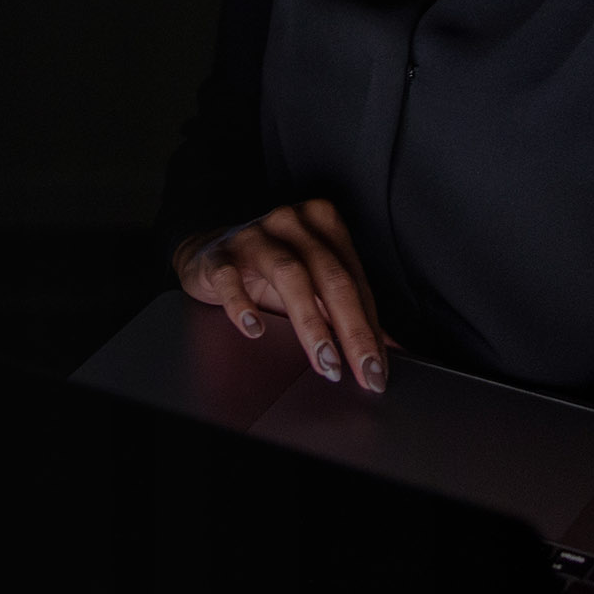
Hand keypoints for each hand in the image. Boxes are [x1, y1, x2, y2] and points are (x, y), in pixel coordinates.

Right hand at [173, 198, 393, 391]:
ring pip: (290, 274)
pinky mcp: (220, 255)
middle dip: (352, 329)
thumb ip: (347, 311)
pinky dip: (243, 306)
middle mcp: (291, 222)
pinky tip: (255, 330)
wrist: (209, 257)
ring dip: (311, 323)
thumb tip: (385, 350)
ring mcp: (254, 236)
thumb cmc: (269, 272)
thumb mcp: (312, 286)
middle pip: (331, 277)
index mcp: (323, 224)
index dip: (370, 327)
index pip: (355, 280)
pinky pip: (232, 279)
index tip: (378, 368)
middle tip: (363, 371)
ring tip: (324, 360)